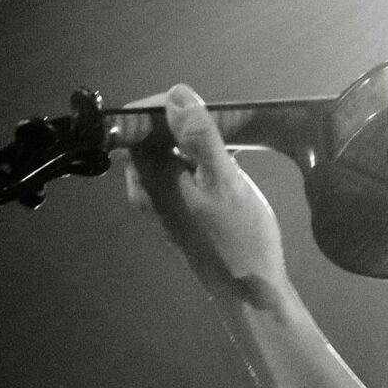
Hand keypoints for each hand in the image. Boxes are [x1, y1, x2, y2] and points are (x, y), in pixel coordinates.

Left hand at [124, 84, 288, 292]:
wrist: (249, 293)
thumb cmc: (239, 238)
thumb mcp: (224, 180)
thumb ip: (200, 136)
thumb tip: (177, 94)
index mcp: (150, 178)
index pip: (138, 122)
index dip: (167, 103)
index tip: (203, 102)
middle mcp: (147, 189)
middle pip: (152, 135)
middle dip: (185, 119)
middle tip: (223, 121)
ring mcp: (161, 202)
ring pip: (168, 151)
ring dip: (196, 138)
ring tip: (230, 140)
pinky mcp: (177, 211)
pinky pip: (180, 169)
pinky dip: (201, 158)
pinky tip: (230, 163)